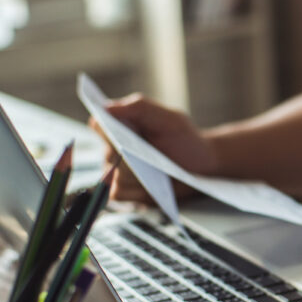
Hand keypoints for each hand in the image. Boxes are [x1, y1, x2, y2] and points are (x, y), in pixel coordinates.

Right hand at [89, 94, 217, 201]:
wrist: (202, 164)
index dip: (106, 130)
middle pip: (107, 154)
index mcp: (121, 127)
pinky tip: (151, 186)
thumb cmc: (185, 138)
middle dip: (125, 156)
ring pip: (111, 176)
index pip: (99, 125)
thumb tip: (106, 108)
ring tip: (155, 170)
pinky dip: (133, 191)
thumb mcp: (168, 119)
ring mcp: (120, 172)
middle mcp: (115, 150)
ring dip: (132, 174)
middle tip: (145, 155)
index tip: (121, 134)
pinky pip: (118, 193)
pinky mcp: (129, 191)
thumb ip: (139, 107)